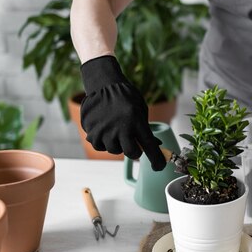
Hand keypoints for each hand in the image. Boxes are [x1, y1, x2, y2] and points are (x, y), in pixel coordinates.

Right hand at [79, 55, 165, 170]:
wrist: (104, 85)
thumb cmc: (126, 97)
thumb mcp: (141, 110)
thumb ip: (145, 128)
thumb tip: (155, 145)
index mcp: (137, 122)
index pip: (149, 147)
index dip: (156, 160)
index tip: (159, 166)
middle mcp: (122, 129)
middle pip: (132, 153)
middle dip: (135, 151)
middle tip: (133, 142)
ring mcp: (106, 131)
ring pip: (115, 150)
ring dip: (118, 145)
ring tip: (117, 131)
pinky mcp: (93, 132)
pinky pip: (100, 146)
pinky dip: (104, 142)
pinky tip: (106, 131)